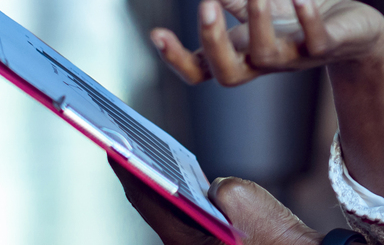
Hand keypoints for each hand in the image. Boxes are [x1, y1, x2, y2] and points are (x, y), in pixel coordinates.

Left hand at [110, 156, 319, 244]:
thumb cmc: (272, 236)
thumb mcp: (238, 195)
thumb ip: (213, 184)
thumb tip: (209, 190)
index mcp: (182, 239)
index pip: (144, 197)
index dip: (126, 169)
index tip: (111, 147)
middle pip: (155, 207)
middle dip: (143, 177)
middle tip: (129, 147)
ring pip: (174, 215)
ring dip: (165, 190)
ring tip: (153, 160)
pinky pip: (193, 221)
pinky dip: (187, 202)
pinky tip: (187, 183)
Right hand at [150, 0, 383, 85]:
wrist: (356, 34)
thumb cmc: (301, 22)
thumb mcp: (262, 6)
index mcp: (242, 54)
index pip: (201, 69)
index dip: (177, 58)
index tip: (156, 32)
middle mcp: (264, 62)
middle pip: (227, 72)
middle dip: (213, 40)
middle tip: (204, 6)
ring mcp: (295, 58)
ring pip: (268, 54)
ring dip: (258, 16)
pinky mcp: (328, 48)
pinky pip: (316, 40)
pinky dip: (307, 16)